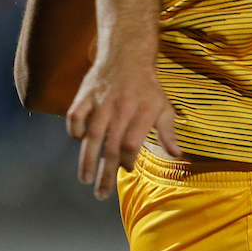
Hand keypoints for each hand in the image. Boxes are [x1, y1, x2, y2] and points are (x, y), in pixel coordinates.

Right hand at [66, 58, 180, 199]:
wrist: (128, 55)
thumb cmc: (148, 87)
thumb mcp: (164, 107)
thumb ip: (168, 132)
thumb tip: (177, 154)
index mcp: (144, 111)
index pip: (132, 144)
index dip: (128, 160)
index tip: (127, 170)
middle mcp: (122, 108)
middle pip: (111, 146)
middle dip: (105, 173)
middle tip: (101, 195)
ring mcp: (101, 102)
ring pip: (91, 136)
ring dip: (86, 161)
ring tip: (86, 179)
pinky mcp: (85, 95)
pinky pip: (75, 117)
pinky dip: (75, 131)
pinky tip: (79, 141)